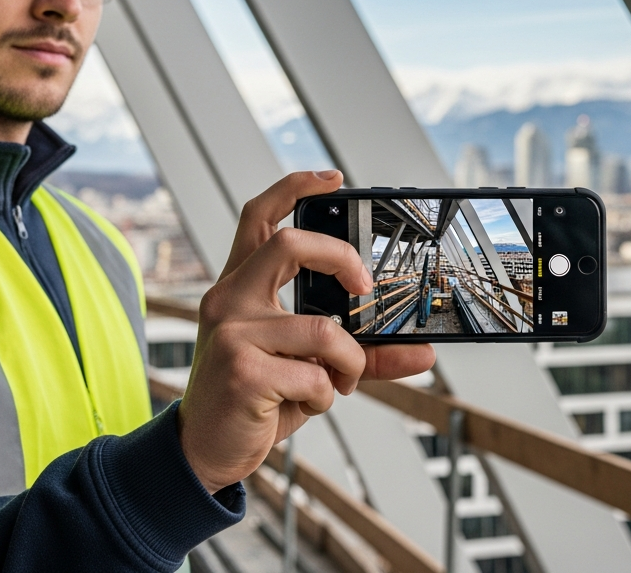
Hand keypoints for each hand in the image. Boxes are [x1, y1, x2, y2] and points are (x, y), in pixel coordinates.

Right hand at [177, 170, 435, 492]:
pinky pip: (316, 375)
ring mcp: (231, 334)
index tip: (334, 178)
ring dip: (348, 362)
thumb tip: (425, 353)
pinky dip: (328, 394)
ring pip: (322, 330)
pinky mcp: (242, 372)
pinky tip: (308, 403)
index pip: (258, 217)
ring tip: (342, 381)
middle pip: (288, 245)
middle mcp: (228, 301)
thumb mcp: (309, 368)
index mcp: (238, 287)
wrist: (205, 452)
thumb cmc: (257, 400)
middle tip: (365, 289)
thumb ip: (363, 354)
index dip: (295, 188)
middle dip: (341, 258)